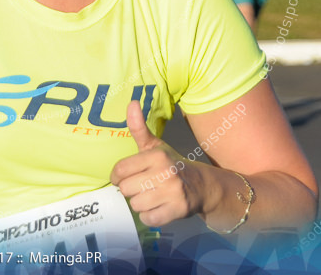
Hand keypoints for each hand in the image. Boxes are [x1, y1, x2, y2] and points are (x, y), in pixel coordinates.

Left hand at [110, 101, 204, 225]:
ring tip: (152, 196)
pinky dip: (150, 216)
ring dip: (141, 204)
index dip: (117, 176)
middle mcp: (166, 172)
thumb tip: (131, 102)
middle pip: (126, 189)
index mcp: (157, 155)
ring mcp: (173, 192)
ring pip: (136, 205)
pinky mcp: (178, 210)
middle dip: (131, 190)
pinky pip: (148, 219)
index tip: (123, 177)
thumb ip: (139, 127)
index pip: (121, 170)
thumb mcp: (155, 146)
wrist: (203, 186)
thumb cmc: (172, 165)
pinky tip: (158, 207)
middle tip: (142, 186)